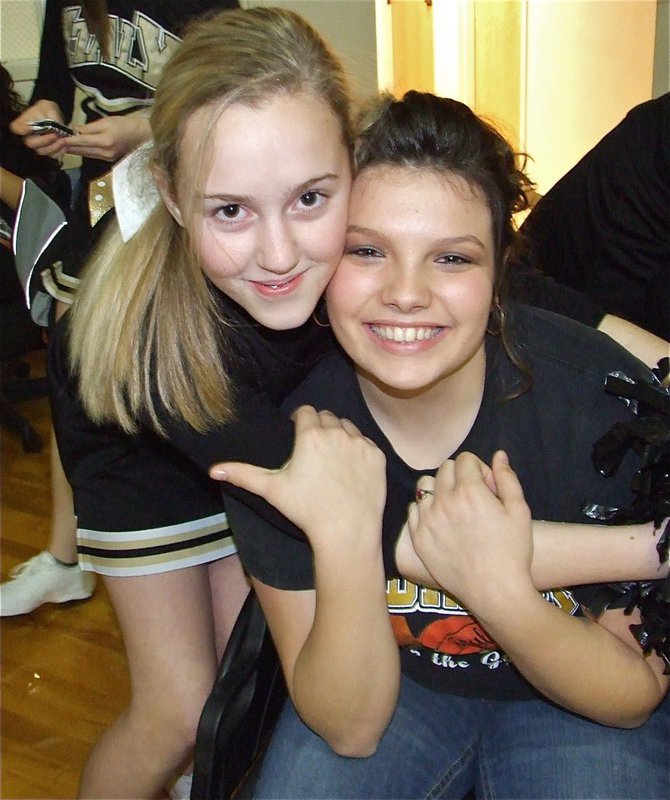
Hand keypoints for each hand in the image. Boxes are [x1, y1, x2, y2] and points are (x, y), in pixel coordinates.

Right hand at [9, 99, 69, 157]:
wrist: (55, 116)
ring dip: (54, 147)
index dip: (22, 129)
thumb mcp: (46, 108)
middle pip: (31, 144)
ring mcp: (37, 146)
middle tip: (55, 134)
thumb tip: (47, 126)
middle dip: (45, 140)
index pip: (16, 128)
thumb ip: (45, 116)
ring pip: (42, 151)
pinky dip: (60, 151)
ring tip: (63, 140)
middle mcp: (27, 137)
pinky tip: (65, 145)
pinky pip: (52, 155)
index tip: (30, 127)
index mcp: (22, 124)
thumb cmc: (47, 110)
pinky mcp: (47, 151)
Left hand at [64, 114, 150, 161]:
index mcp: (104, 142)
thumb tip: (73, 129)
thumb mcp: (106, 121)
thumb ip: (89, 127)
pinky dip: (83, 152)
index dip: (68, 140)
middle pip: (82, 150)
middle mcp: (105, 153)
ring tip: (62, 146)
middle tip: (54, 143)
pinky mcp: (109, 160)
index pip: (81, 141)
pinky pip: (92, 156)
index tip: (56, 138)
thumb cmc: (126, 125)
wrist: (142, 135)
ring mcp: (107, 158)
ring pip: (86, 154)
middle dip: (68, 147)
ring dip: (74, 150)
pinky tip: (76, 149)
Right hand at [210, 405, 386, 550]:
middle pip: (326, 417)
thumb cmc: (306, 510)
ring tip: (332, 459)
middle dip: (319, 427)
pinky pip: (366, 442)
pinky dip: (358, 450)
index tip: (297, 434)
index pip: (305, 411)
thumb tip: (214, 470)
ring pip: (347, 427)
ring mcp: (360, 443)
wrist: (347, 531)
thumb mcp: (272, 490)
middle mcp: (337, 432)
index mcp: (311, 434)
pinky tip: (350, 470)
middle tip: (313, 451)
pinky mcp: (377, 455)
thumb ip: (243, 474)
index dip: (300, 421)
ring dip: (339, 435)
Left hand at [407, 451, 533, 612]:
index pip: (465, 459)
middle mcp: (444, 501)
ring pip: (425, 486)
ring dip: (439, 489)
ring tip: (454, 507)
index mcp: (470, 491)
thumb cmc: (512, 551)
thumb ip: (507, 478)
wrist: (495, 591)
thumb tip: (498, 455)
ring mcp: (428, 520)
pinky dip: (425, 510)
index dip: (479, 469)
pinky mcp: (418, 538)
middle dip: (460, 475)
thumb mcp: (519, 510)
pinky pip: (413, 509)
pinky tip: (441, 522)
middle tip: (473, 496)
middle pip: (444, 468)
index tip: (487, 487)